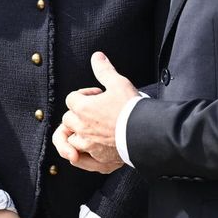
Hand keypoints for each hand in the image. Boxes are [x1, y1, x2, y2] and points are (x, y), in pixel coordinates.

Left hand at [56, 52, 136, 172]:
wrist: (149, 132)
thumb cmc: (133, 108)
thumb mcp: (119, 83)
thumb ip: (104, 70)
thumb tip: (96, 56)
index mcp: (82, 108)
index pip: (72, 99)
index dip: (84, 95)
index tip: (99, 96)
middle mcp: (81, 128)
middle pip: (68, 119)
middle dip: (78, 115)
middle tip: (96, 113)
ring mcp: (89, 146)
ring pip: (72, 141)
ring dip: (78, 135)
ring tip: (91, 131)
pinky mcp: (99, 160)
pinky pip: (81, 161)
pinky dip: (81, 157)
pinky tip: (88, 151)